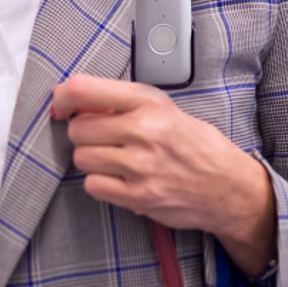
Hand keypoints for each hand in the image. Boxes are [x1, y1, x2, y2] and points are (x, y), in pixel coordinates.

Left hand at [51, 73, 276, 276]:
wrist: (227, 186)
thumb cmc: (194, 143)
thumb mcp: (164, 108)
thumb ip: (123, 102)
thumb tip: (74, 101)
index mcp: (148, 101)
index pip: (85, 90)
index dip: (62, 97)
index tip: (60, 105)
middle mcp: (144, 131)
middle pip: (78, 128)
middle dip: (82, 132)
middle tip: (101, 137)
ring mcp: (140, 166)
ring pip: (82, 157)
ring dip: (91, 158)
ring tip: (115, 158)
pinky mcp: (139, 196)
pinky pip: (93, 185)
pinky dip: (100, 182)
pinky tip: (119, 178)